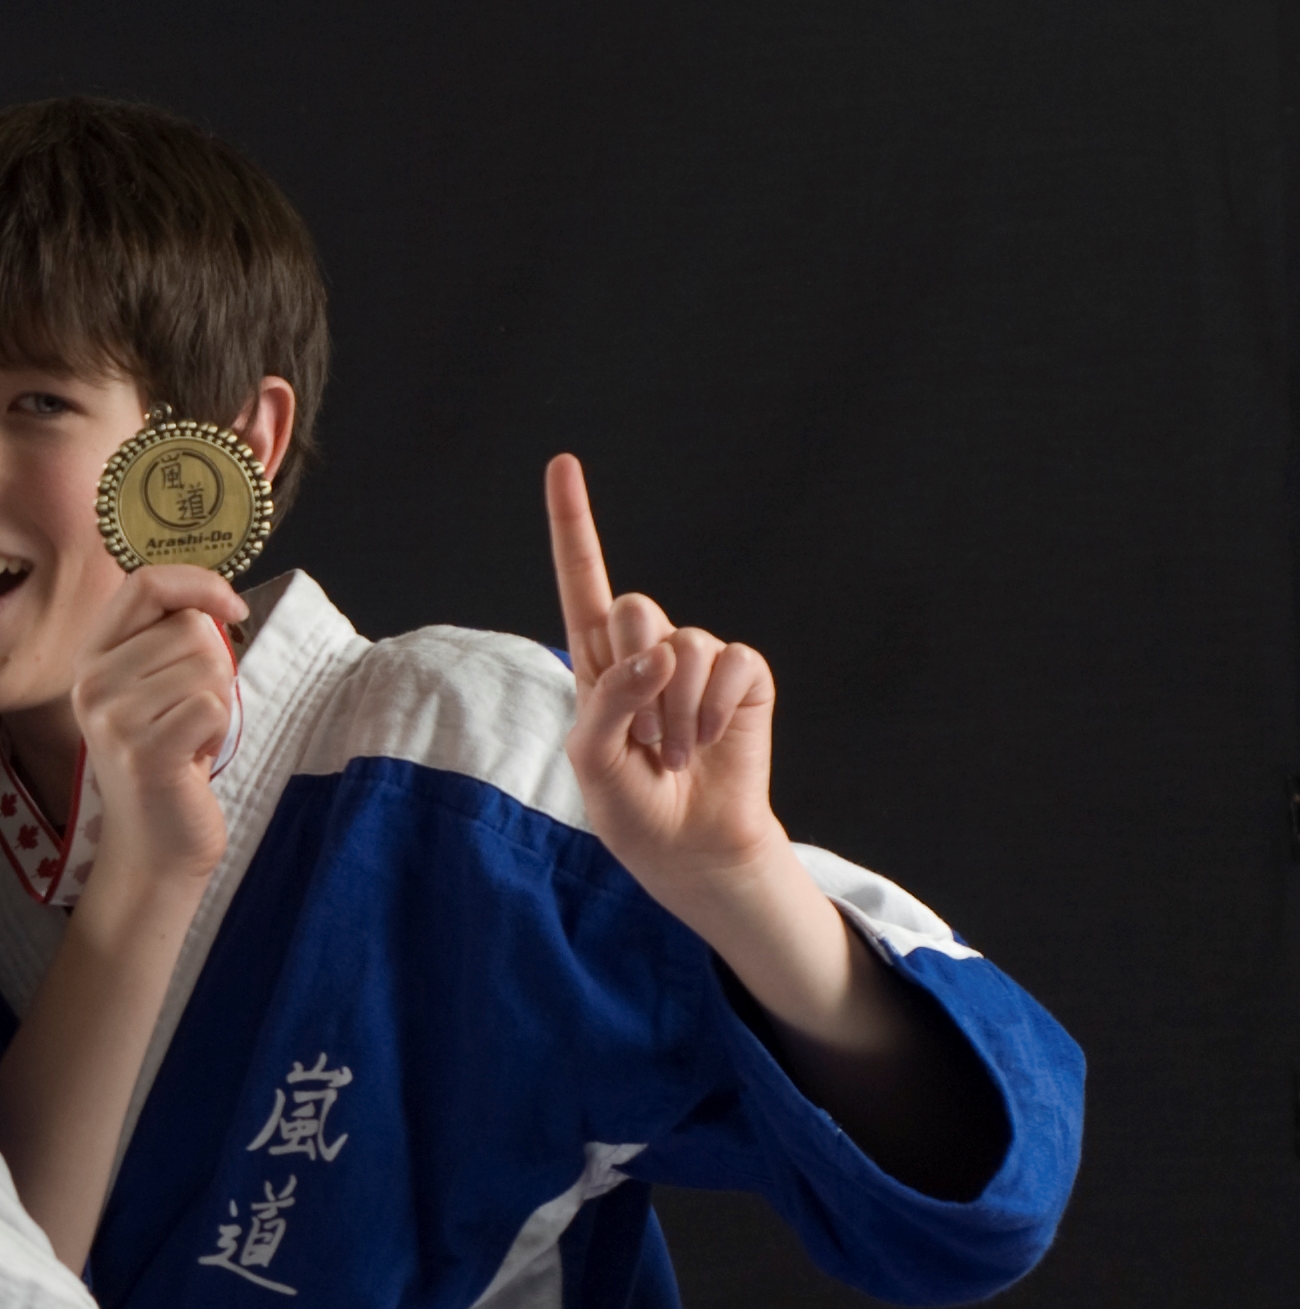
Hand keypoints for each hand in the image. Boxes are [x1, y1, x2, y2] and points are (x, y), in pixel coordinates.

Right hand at [72, 564, 239, 890]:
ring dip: (218, 702)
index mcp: (91, 658)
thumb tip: (215, 602)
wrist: (152, 846)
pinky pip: (211, 705)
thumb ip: (167, 640)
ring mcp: (112, 718)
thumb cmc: (166, 761)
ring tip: (190, 737)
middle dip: (213, 668)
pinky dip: (219, 730)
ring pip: (206, 665)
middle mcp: (91, 683)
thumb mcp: (151, 690)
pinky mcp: (144, 751)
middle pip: (188, 627)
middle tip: (190, 714)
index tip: (231, 608)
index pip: (143, 583)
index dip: (198, 583)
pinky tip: (195, 757)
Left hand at [551, 453, 784, 892]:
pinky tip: (709, 740)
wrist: (686, 844)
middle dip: (635, 675)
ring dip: (675, 712)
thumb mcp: (591, 759)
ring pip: (686, 645)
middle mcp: (649, 648)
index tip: (562, 464)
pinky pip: (732, 665)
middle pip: (634, 607)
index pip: (582, 580)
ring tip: (673, 753)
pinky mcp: (744, 677)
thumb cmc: (630, 804)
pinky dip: (715, 710)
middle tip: (640, 737)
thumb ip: (608, 700)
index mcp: (598, 660)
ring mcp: (699, 659)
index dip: (574, 523)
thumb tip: (660, 651)